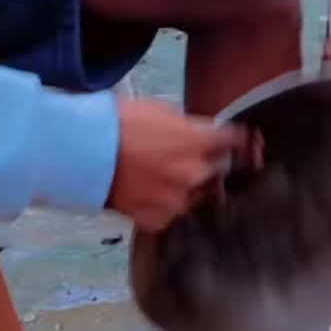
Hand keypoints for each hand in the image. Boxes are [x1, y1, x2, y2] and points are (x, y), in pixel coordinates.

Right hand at [109, 98, 250, 231]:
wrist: (84, 151)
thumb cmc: (119, 123)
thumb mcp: (162, 111)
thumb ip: (191, 127)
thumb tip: (203, 135)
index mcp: (200, 141)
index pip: (237, 142)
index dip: (244, 141)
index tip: (246, 143)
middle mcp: (196, 174)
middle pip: (221, 170)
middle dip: (212, 164)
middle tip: (194, 158)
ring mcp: (178, 200)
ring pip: (199, 196)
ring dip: (192, 187)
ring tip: (168, 177)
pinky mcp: (159, 219)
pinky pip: (173, 213)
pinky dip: (167, 205)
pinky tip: (152, 193)